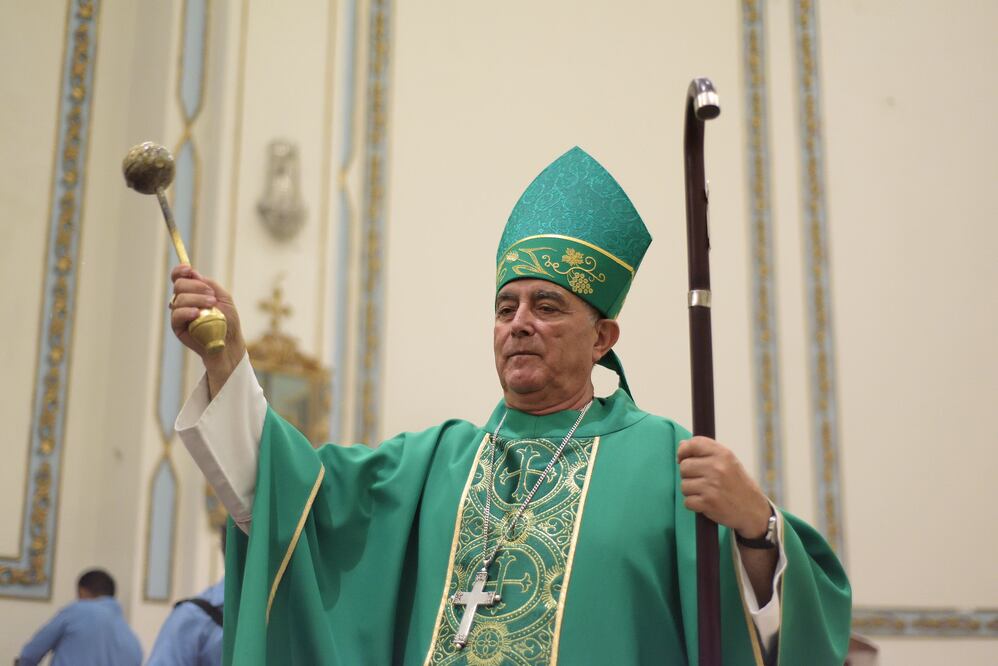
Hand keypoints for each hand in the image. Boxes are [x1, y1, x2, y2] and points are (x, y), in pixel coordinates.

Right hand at [169, 265, 245, 394]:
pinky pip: (176, 315)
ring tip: (211, 306)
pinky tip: (197, 313)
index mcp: (193, 291)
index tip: (188, 269)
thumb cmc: (227, 320)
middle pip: (179, 285)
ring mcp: (180, 313)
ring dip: (196, 299)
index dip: (180, 270)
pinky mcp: (177, 326)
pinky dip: (186, 312)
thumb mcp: (224, 297)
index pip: (179, 277)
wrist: (229, 341)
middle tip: (212, 296)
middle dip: (195, 287)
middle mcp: (184, 300)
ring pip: (179, 299)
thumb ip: (210, 284)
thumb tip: (193, 273)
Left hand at [677, 436, 770, 537]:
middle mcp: (717, 468)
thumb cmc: (737, 484)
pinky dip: (693, 504)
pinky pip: (687, 501)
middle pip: (684, 466)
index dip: (683, 451)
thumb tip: (682, 444)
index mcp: (723, 454)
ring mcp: (712, 486)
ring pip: (684, 485)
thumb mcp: (728, 462)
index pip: (693, 444)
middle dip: (688, 475)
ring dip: (691, 491)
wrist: (753, 510)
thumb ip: (707, 452)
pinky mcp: (708, 503)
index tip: (682, 458)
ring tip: (706, 492)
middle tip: (701, 480)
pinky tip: (705, 503)